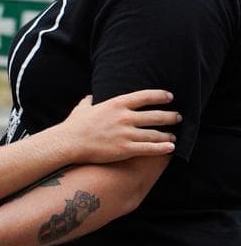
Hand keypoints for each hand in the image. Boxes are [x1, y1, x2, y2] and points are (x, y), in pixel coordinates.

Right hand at [56, 91, 178, 163]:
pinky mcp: (126, 149)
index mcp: (116, 104)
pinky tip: (171, 148)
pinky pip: (150, 149)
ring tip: (173, 136)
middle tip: (177, 117)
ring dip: (168, 135)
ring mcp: (126, 134)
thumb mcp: (82, 109)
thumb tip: (90, 97)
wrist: (68, 143)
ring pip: (155, 133)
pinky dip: (163, 148)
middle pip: (156, 115)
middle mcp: (125, 117)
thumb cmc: (74, 126)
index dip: (160, 96)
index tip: (170, 97)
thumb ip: (89, 102)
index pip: (145, 96)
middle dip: (170, 116)